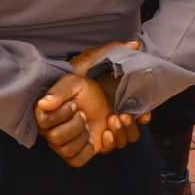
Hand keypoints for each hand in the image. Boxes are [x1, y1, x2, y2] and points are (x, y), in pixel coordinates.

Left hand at [35, 43, 144, 168]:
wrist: (50, 97)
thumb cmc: (70, 80)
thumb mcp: (86, 63)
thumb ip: (109, 51)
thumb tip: (135, 43)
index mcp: (114, 105)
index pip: (138, 116)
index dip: (143, 116)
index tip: (144, 113)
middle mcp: (109, 122)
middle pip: (132, 133)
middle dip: (130, 126)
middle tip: (121, 116)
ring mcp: (99, 134)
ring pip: (122, 142)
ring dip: (122, 134)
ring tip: (111, 121)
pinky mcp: (88, 146)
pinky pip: (107, 151)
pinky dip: (108, 145)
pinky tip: (103, 135)